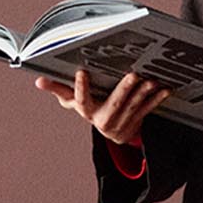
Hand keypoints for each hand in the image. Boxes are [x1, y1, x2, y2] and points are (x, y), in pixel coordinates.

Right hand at [35, 67, 171, 143]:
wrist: (111, 131)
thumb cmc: (90, 108)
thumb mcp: (73, 101)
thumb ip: (58, 89)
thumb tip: (37, 81)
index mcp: (87, 111)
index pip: (81, 101)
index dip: (80, 88)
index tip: (81, 71)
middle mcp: (103, 120)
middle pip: (114, 105)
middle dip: (124, 90)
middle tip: (133, 75)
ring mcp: (121, 124)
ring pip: (133, 108)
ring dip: (143, 94)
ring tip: (151, 79)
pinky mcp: (135, 124)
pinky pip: (147, 111)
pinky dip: (156, 100)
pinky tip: (164, 89)